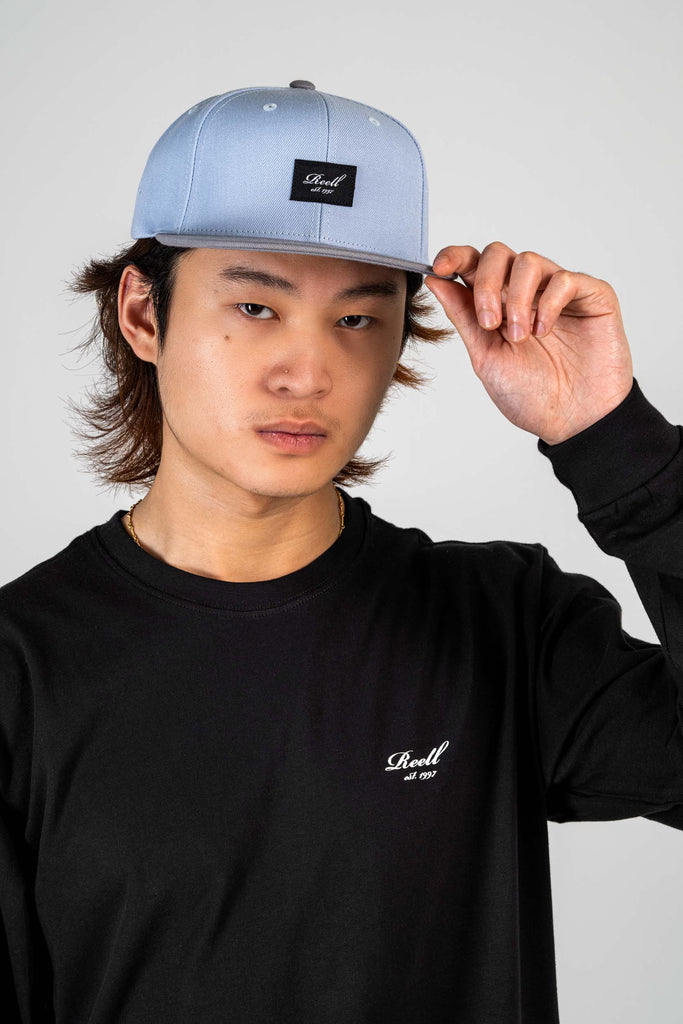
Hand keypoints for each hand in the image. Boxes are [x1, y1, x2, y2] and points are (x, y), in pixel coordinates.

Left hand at [424, 242, 633, 444]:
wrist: (574, 421)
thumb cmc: (532, 395)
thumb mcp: (486, 357)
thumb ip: (463, 316)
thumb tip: (435, 282)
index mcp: (498, 305)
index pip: (473, 264)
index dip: (455, 257)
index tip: (440, 268)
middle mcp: (526, 293)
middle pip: (498, 254)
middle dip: (487, 284)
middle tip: (490, 323)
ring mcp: (559, 292)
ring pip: (529, 260)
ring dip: (518, 299)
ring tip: (522, 337)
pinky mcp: (591, 295)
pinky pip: (565, 278)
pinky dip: (550, 303)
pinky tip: (546, 331)